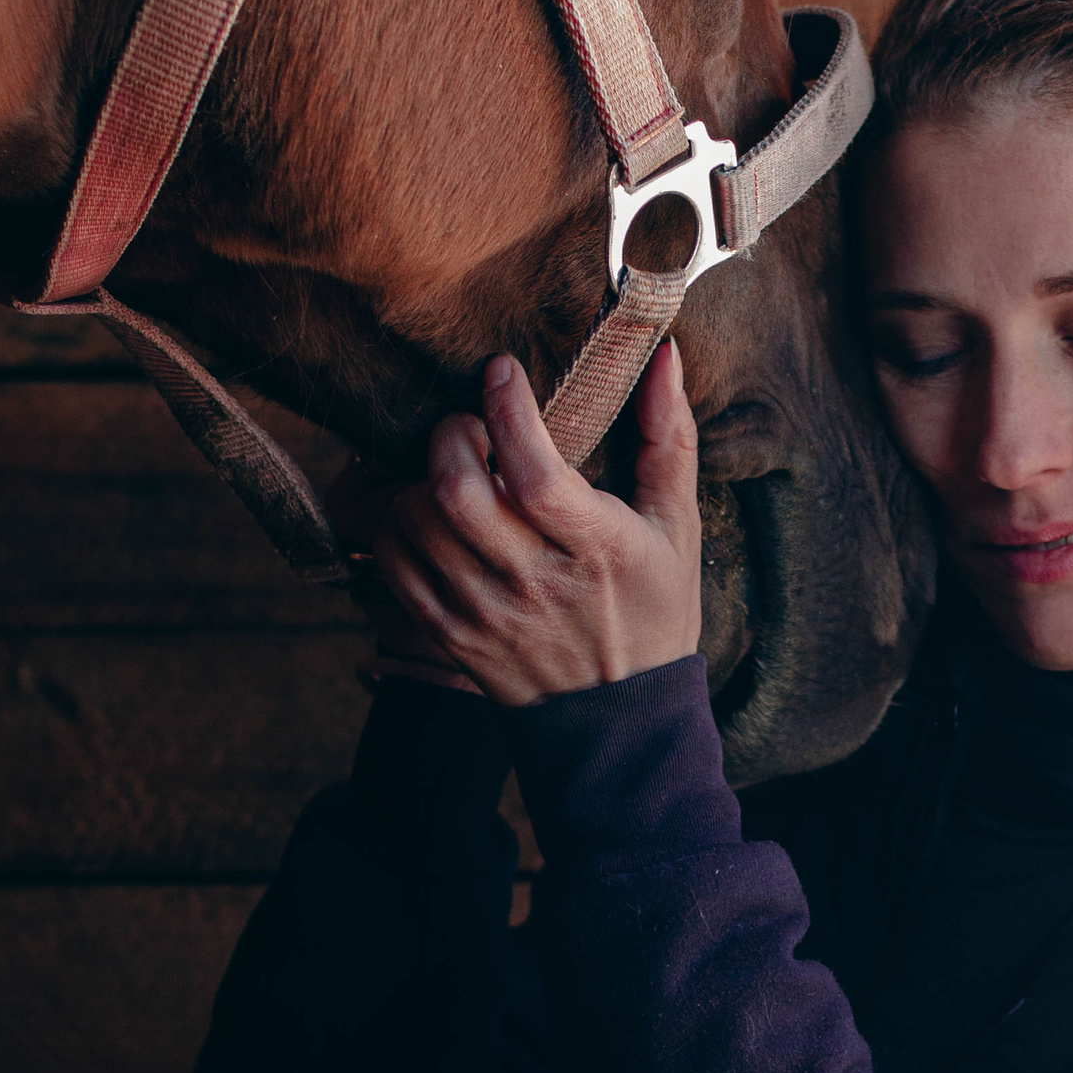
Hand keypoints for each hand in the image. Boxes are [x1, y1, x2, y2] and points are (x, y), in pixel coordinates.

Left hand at [376, 343, 703, 705]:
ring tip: (451, 469)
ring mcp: (487, 613)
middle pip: (457, 492)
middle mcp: (537, 584)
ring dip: (422, 476)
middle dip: (451, 434)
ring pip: (417, 521)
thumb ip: (668, 438)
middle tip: (469, 423)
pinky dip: (398, 523)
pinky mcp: (450, 634)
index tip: (501, 371)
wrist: (620, 718)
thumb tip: (662, 355)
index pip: (536, 475)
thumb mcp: (677, 527)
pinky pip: (395, 562)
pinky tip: (428, 513)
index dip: (509, 411)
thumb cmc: (652, 608)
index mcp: (598, 550)